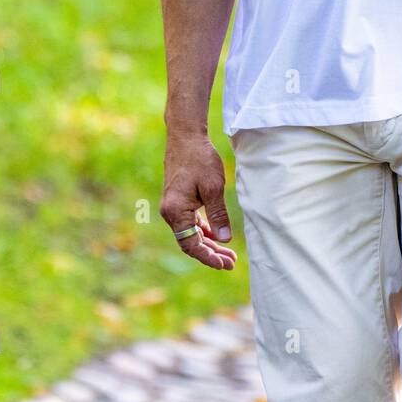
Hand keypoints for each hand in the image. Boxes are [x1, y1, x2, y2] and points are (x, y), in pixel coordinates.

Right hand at [160, 130, 237, 270]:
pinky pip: (190, 222)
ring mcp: (173, 207)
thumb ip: (218, 215)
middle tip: (231, 262)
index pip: (191, 244)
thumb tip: (224, 239)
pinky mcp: (178, 201)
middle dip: (211, 253)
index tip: (225, 264)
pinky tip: (217, 236)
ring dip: (209, 243)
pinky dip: (204, 230)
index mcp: (176, 211)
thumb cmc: (199, 159)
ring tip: (229, 253)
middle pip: (190, 242)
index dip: (208, 257)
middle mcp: (170, 212)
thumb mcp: (213, 187)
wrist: (186, 137)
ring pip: (191, 233)